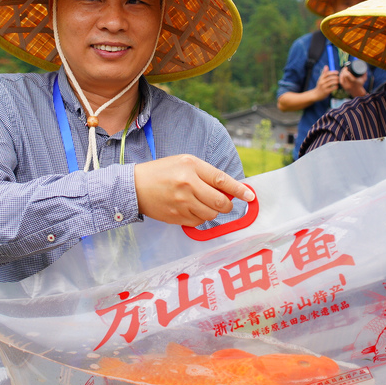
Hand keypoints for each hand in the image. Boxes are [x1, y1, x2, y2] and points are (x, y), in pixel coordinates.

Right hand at [134, 155, 254, 225]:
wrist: (135, 186)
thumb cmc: (162, 172)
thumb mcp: (185, 163)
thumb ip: (206, 174)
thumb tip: (228, 189)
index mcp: (191, 166)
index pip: (222, 180)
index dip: (239, 190)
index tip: (250, 196)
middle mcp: (188, 184)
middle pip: (220, 202)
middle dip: (227, 204)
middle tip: (225, 203)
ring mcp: (182, 203)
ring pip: (211, 214)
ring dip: (214, 211)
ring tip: (204, 203)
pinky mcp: (176, 217)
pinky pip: (198, 222)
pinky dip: (200, 217)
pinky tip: (191, 209)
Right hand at [312, 66, 339, 99]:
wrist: (316, 94)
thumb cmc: (320, 86)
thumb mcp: (321, 79)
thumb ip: (324, 72)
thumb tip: (326, 66)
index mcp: (321, 78)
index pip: (327, 73)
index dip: (333, 72)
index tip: (337, 72)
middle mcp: (322, 82)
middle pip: (330, 78)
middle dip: (336, 77)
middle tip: (339, 78)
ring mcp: (324, 87)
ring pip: (332, 83)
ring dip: (336, 82)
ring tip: (338, 82)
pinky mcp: (326, 91)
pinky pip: (332, 88)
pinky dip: (336, 87)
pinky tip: (337, 86)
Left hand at [338, 67, 367, 97]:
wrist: (358, 92)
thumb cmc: (360, 84)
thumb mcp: (364, 79)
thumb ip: (364, 74)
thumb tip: (364, 69)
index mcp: (353, 82)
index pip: (347, 75)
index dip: (345, 70)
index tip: (346, 67)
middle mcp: (349, 84)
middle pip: (343, 76)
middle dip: (343, 71)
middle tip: (345, 68)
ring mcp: (345, 86)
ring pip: (341, 78)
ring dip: (341, 73)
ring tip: (343, 70)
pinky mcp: (343, 87)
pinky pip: (340, 81)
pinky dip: (340, 77)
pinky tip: (341, 74)